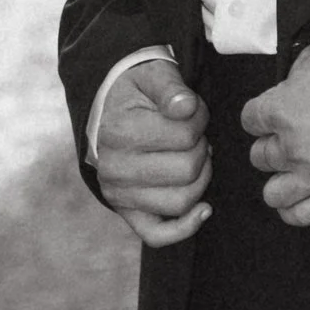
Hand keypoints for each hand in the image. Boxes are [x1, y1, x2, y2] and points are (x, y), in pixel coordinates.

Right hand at [93, 51, 210, 246]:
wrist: (105, 112)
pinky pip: (158, 235)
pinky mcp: (126, 212)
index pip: (187, 135)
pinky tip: (204, 208)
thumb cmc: (135, 93)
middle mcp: (114, 168)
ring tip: (190, 156)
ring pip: (182, 201)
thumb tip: (185, 107)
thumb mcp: (151, 74)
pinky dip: (185, 227)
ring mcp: (118, 194)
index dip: (199, 118)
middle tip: (193, 134)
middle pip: (188, 169)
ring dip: (200, 179)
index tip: (191, 110)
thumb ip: (170, 86)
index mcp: (119, 132)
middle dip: (201, 148)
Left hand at [241, 44, 309, 228]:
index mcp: (282, 110)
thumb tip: (285, 90)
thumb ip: (291, 79)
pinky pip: (299, 216)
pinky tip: (300, 198)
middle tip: (291, 141)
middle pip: (260, 157)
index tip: (271, 120)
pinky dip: (294, 209)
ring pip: (272, 193)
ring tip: (293, 172)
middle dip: (274, 147)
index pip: (250, 121)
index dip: (262, 118)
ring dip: (281, 181)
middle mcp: (294, 146)